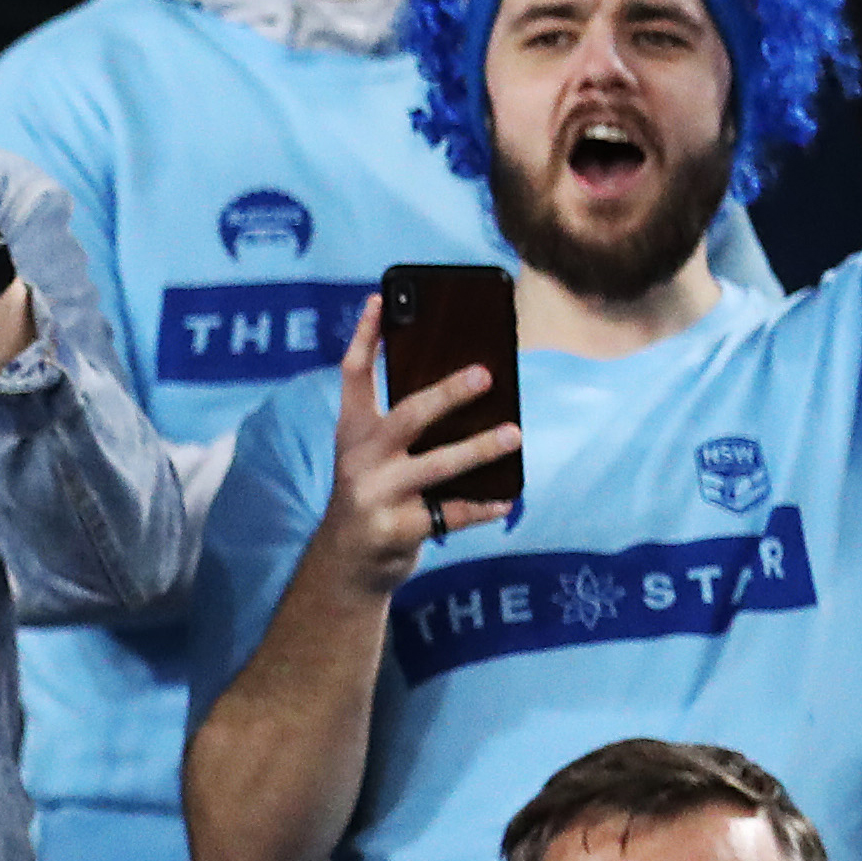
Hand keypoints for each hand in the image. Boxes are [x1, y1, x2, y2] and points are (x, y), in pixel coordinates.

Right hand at [308, 294, 516, 597]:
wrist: (347, 562)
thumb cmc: (375, 494)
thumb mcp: (374, 456)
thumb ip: (406, 426)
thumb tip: (474, 393)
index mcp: (353, 431)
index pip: (354, 374)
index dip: (366, 336)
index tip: (381, 298)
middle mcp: (360, 458)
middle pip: (407, 416)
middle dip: (447, 394)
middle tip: (485, 375)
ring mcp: (377, 494)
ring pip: (436, 466)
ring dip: (479, 449)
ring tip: (514, 434)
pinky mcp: (397, 529)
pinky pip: (451, 514)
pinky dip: (483, 506)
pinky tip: (508, 498)